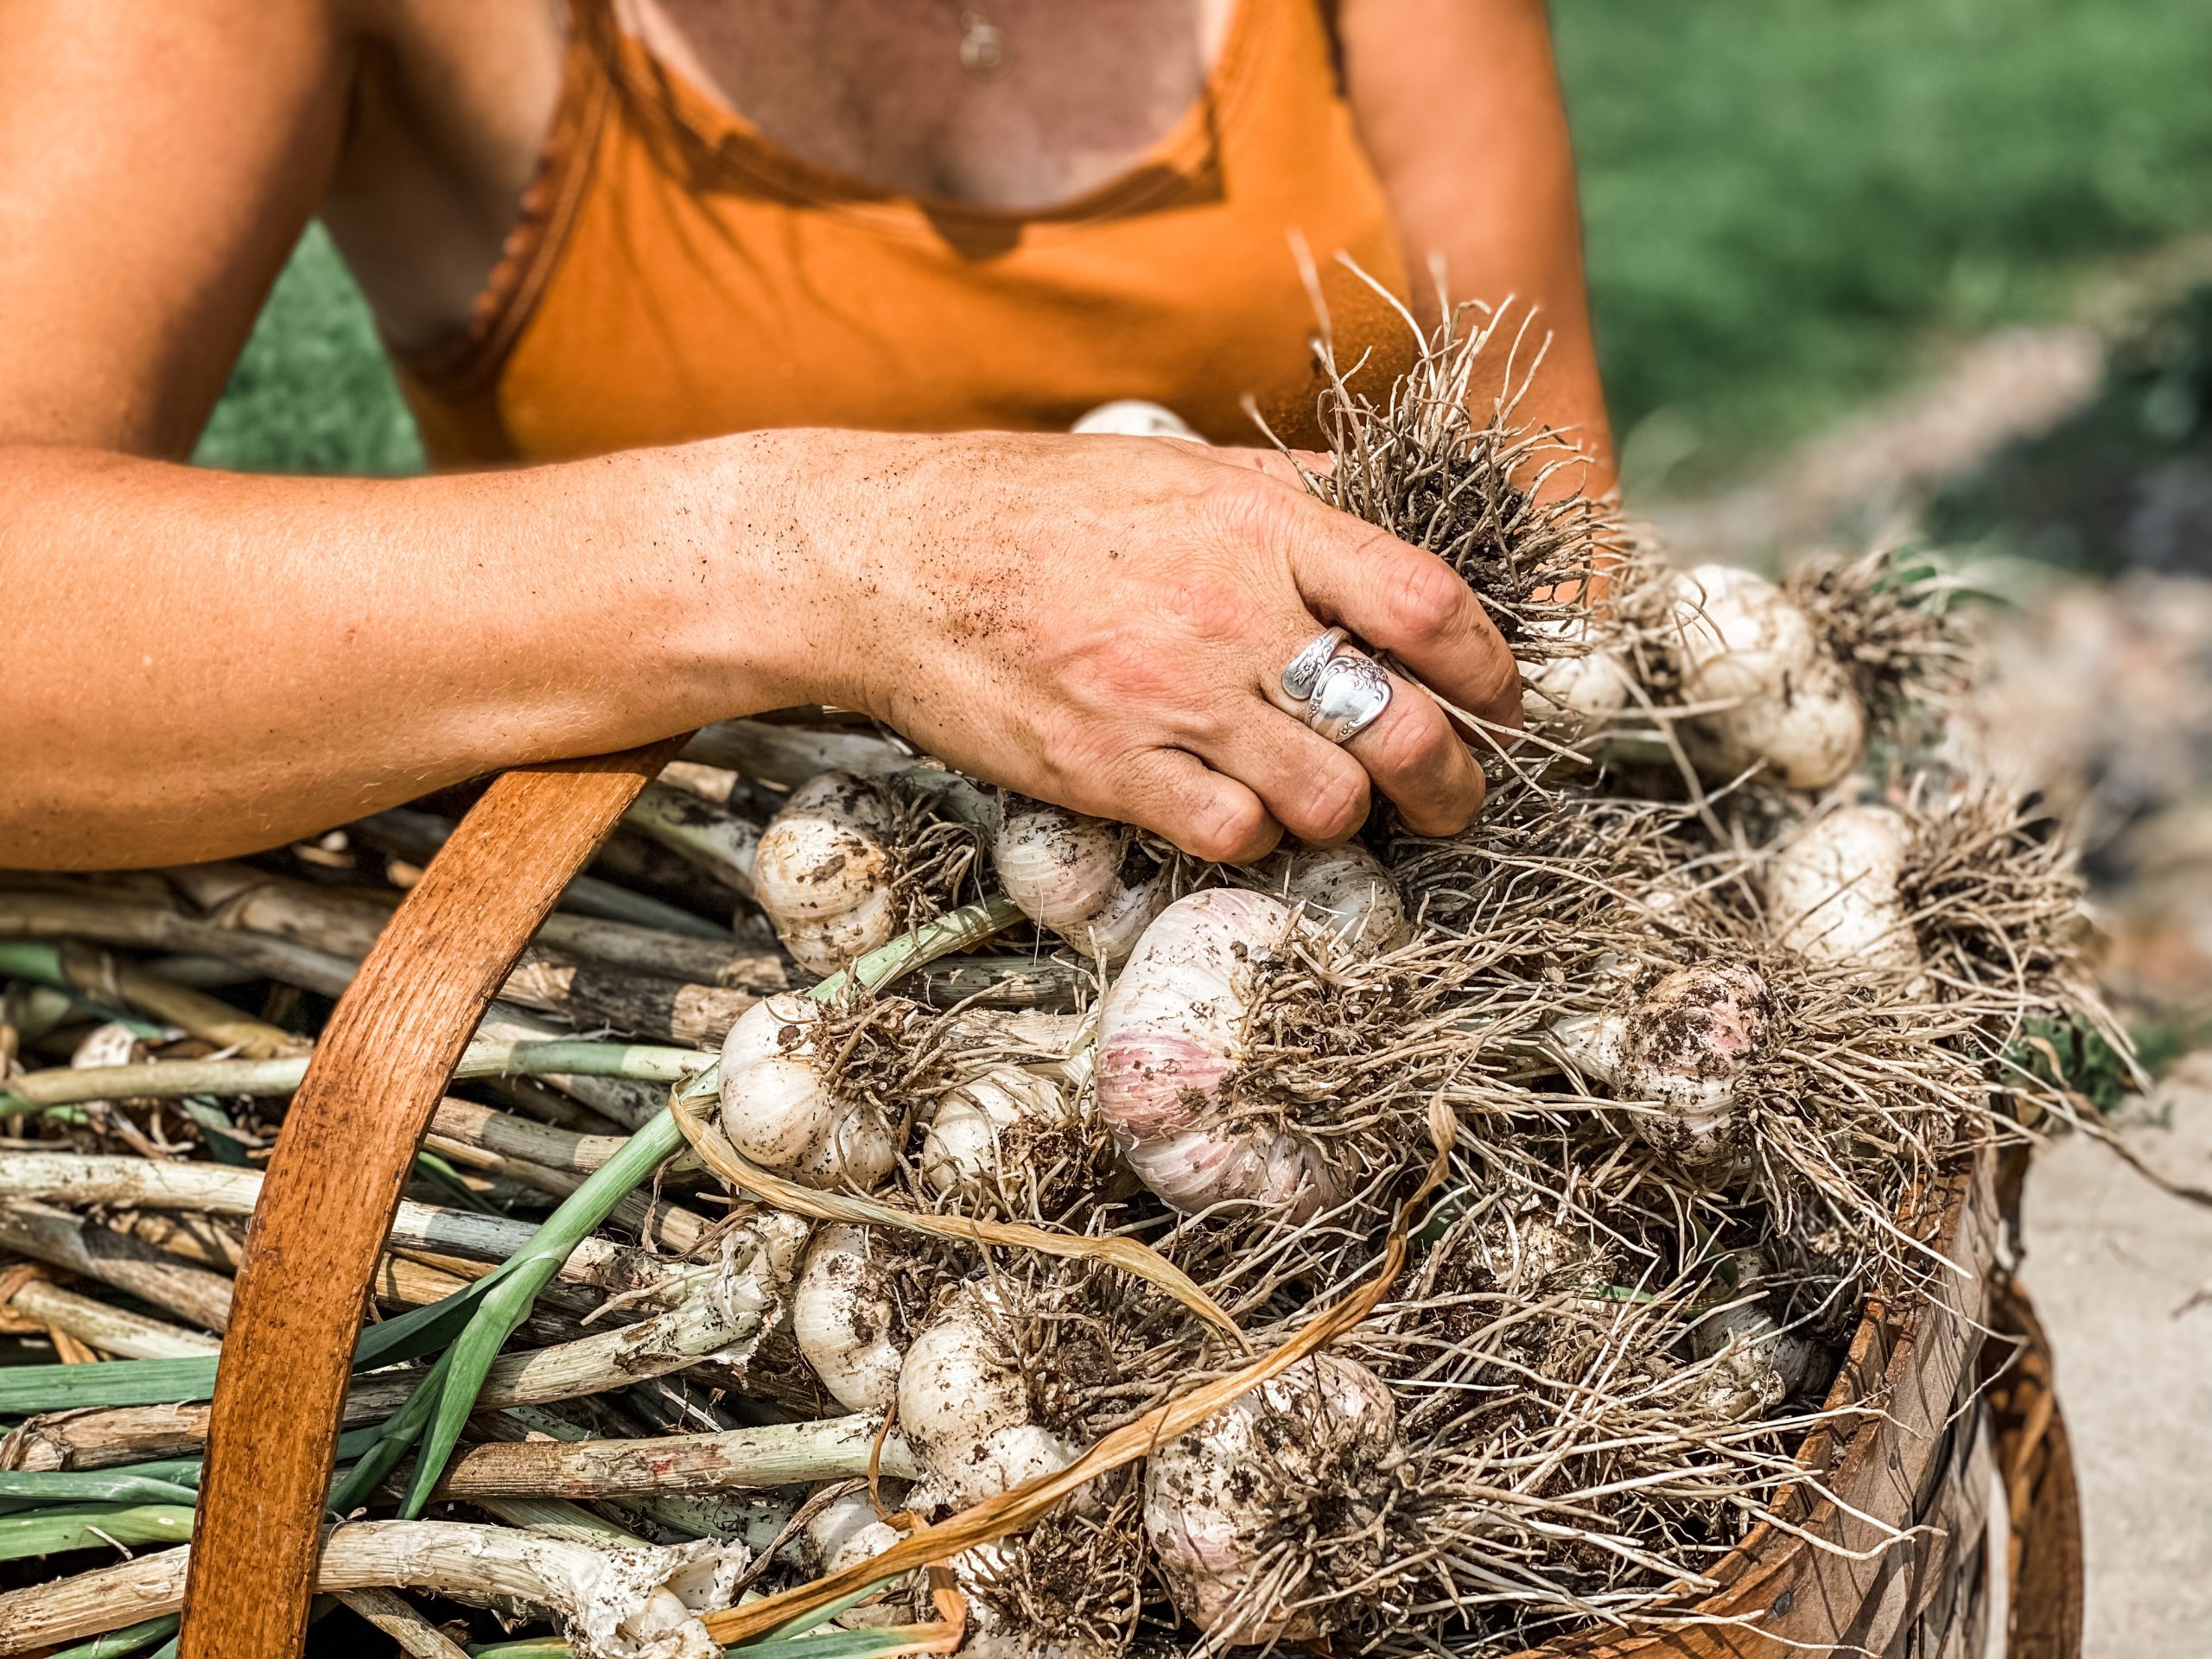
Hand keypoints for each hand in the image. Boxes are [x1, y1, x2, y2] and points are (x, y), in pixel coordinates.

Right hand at [811, 431, 1519, 861]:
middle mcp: (1229, 613)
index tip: (1500, 696)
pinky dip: (1256, 840)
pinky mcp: (1107, 770)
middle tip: (1452, 793)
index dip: (1492, 665)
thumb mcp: (1177, 468)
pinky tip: (1238, 812)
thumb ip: (1292, 491)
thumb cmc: (1034, 508)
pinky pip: (1232, 837)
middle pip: (1402, 725)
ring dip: (1347, 814)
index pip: (1429, 602)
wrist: (886, 559)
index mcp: (1259, 526)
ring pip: (1329, 800)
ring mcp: (1168, 698)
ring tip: (1329, 801)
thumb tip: (1388, 504)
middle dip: (1455, 779)